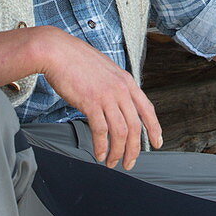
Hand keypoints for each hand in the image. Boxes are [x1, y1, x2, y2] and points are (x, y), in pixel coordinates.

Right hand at [37, 27, 161, 168]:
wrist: (58, 52)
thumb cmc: (77, 60)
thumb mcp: (106, 69)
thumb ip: (115, 86)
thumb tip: (118, 104)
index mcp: (126, 81)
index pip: (148, 109)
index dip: (154, 128)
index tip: (157, 143)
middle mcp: (121, 89)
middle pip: (135, 126)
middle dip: (134, 149)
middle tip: (129, 163)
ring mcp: (107, 96)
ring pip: (120, 132)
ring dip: (117, 152)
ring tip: (111, 162)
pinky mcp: (90, 102)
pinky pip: (101, 131)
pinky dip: (101, 146)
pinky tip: (99, 154)